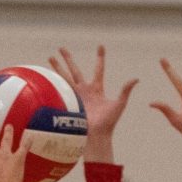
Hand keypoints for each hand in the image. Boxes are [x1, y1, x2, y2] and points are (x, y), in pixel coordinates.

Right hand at [47, 45, 137, 162]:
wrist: (96, 135)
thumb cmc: (108, 122)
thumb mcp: (119, 104)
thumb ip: (125, 91)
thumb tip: (136, 78)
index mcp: (96, 89)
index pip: (98, 70)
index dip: (100, 58)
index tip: (100, 46)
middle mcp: (84, 91)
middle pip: (74, 70)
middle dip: (68, 59)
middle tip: (61, 48)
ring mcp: (75, 96)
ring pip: (64, 78)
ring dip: (57, 68)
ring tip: (50, 57)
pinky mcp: (68, 102)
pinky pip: (60, 90)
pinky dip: (53, 83)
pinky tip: (46, 76)